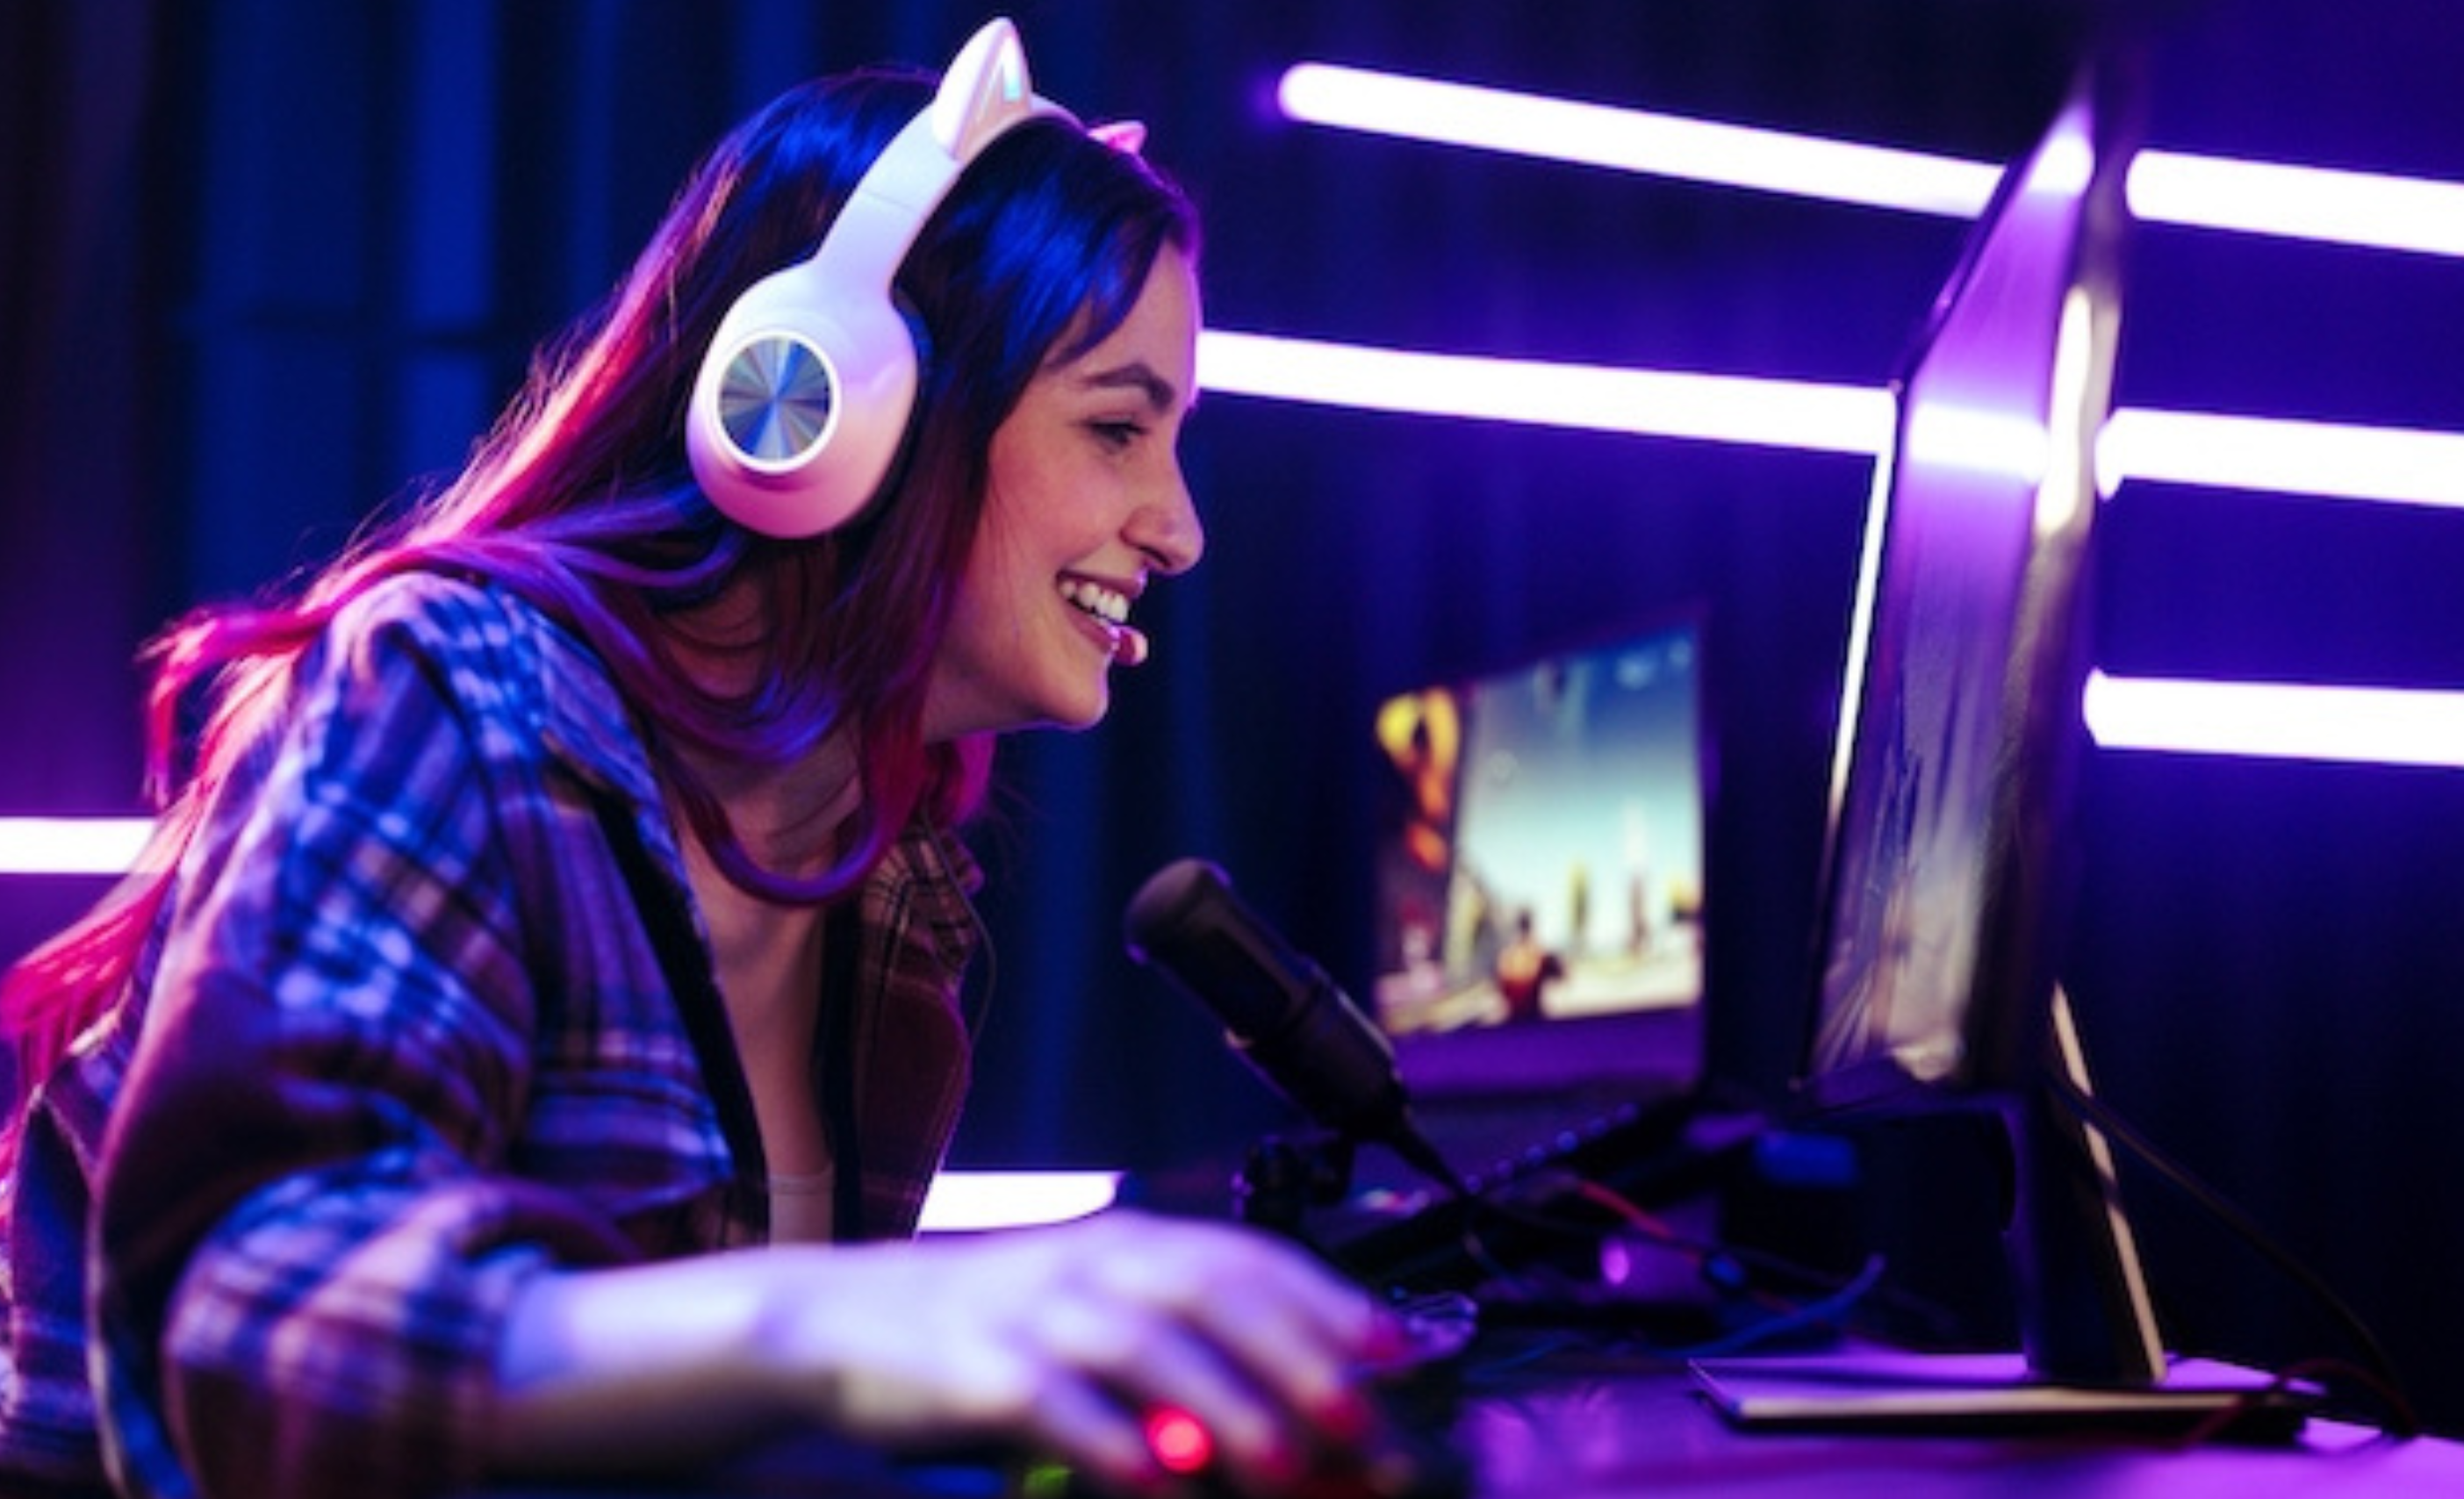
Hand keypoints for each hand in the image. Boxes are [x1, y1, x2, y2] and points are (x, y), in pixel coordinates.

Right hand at [767, 1209, 1390, 1493]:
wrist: (833, 1319)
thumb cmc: (983, 1324)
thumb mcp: (1085, 1310)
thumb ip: (1181, 1344)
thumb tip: (1298, 1407)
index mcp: (1125, 1243)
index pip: (1246, 1257)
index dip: (1327, 1301)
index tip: (1399, 1350)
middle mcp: (1087, 1265)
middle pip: (1209, 1294)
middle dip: (1295, 1355)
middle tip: (1362, 1420)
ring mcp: (1029, 1313)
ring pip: (1143, 1346)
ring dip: (1219, 1404)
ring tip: (1281, 1462)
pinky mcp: (974, 1371)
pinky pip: (1051, 1404)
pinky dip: (1109, 1442)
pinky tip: (1157, 1485)